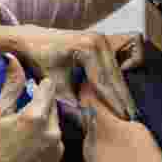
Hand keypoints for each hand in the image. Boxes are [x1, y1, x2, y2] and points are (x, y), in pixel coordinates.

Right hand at [0, 54, 63, 161]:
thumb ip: (11, 85)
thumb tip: (14, 60)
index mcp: (37, 115)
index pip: (48, 87)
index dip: (38, 85)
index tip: (29, 88)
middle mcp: (52, 130)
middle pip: (52, 104)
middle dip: (40, 104)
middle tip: (21, 113)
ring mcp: (57, 146)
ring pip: (54, 121)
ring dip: (44, 120)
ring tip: (22, 131)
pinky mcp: (57, 158)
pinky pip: (55, 138)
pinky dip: (46, 137)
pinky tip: (28, 144)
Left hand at [15, 25, 137, 123]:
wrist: (31, 40)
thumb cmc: (40, 62)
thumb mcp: (54, 85)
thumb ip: (72, 103)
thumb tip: (87, 121)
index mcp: (86, 48)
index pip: (103, 81)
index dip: (112, 102)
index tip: (120, 118)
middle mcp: (97, 40)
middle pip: (113, 76)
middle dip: (122, 98)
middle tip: (130, 118)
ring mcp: (100, 39)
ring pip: (115, 71)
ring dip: (121, 91)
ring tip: (129, 111)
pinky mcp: (101, 41)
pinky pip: (111, 65)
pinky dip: (115, 82)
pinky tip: (120, 97)